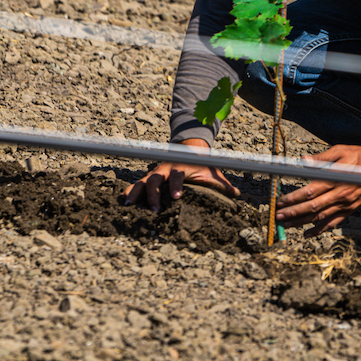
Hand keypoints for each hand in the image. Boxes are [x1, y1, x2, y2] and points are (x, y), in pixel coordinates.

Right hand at [123, 138, 240, 212]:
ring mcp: (155, 173)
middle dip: (153, 195)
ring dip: (136, 193)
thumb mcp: (212, 173)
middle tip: (154, 210)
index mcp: (181, 168)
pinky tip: (123, 200)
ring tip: (129, 205)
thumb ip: (223, 185)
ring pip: (143, 181)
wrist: (189, 150)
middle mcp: (165, 169)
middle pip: (156, 180)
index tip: (177, 198)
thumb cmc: (201, 165)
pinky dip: (130, 190)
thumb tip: (237, 194)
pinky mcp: (149, 177)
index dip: (176, 186)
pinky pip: (137, 183)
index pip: (178, 177)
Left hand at [275, 144, 360, 235]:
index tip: (281, 201)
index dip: (294, 198)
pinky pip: (333, 223)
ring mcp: (346, 205)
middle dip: (293, 213)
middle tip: (278, 216)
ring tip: (286, 225)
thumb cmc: (359, 156)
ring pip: (320, 218)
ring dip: (302, 222)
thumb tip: (303, 160)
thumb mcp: (340, 150)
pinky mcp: (350, 210)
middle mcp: (341, 195)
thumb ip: (321, 158)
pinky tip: (307, 233)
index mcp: (336, 179)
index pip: (310, 192)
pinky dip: (320, 230)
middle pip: (313, 208)